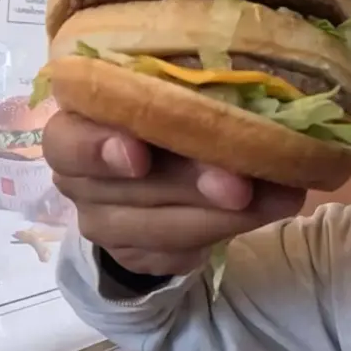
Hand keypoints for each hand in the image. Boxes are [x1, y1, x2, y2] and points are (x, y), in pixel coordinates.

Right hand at [44, 112, 305, 275]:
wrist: (161, 177)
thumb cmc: (169, 116)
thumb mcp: (175, 96)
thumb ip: (192, 97)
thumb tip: (254, 95)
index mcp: (77, 122)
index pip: (68, 138)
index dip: (100, 148)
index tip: (138, 157)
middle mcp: (78, 176)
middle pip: (131, 186)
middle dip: (193, 182)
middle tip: (242, 184)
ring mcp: (102, 221)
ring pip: (161, 226)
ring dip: (224, 214)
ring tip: (282, 196)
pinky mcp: (134, 255)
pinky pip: (179, 252)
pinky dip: (228, 231)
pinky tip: (267, 211)